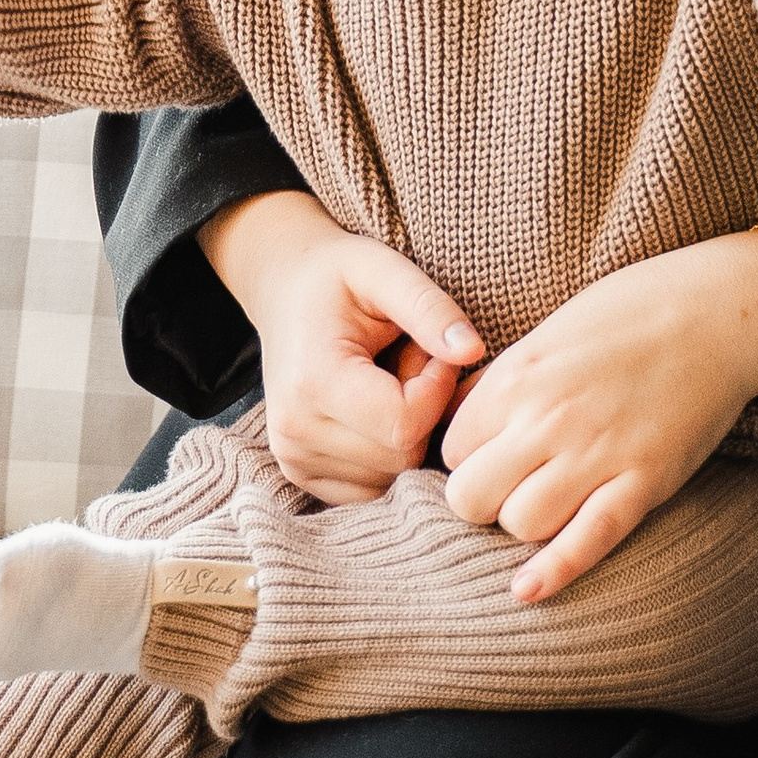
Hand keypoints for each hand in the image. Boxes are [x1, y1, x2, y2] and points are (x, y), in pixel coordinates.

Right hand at [200, 190, 483, 504]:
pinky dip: (387, 452)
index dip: (436, 389)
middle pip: (402, 454)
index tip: (430, 350)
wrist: (284, 292)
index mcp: (313, 382)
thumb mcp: (384, 271)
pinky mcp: (301, 473)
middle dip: (423, 410)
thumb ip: (430, 308)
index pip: (405, 424)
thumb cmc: (337, 277)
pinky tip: (373, 410)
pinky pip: (374, 486)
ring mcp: (294, 458)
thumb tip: (473, 352)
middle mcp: (295, 431)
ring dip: (406, 432)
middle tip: (409, 361)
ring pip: (393, 474)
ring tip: (387, 381)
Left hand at [439, 234, 757, 600]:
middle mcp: (546, 418)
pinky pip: (586, 540)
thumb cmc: (631, 312)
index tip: (492, 455)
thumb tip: (456, 417)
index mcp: (517, 376)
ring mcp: (596, 453)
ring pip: (520, 524)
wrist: (718, 313)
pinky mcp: (643, 482)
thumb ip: (502, 380)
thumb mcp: (550, 333)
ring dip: (524, 523)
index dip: (468, 458)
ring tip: (546, 504)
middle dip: (481, 500)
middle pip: (470, 496)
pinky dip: (552, 573)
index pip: (451, 448)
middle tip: (509, 487)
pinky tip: (527, 590)